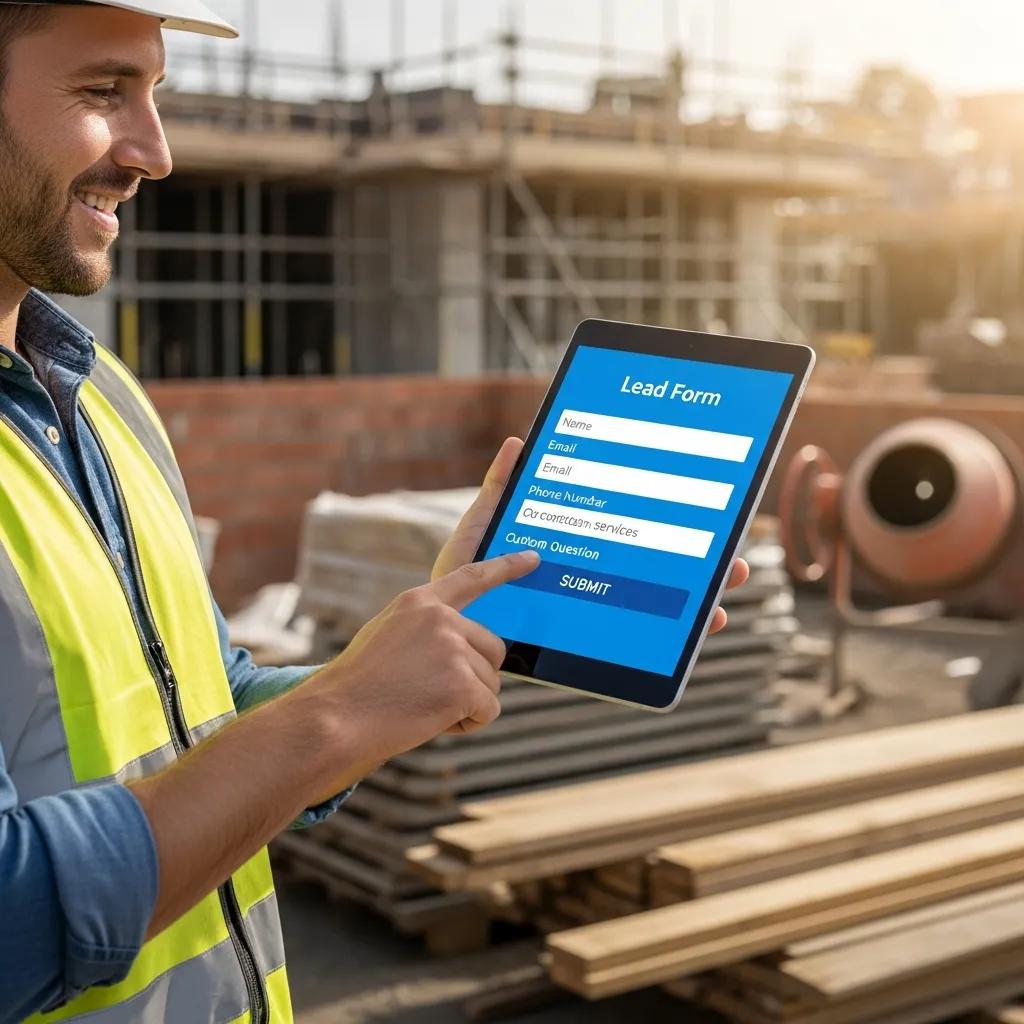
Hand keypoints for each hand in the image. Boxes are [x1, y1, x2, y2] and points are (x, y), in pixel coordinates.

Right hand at [308, 549, 539, 765]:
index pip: (472, 577)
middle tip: (430, 692)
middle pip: (492, 649)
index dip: (506, 567)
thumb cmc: (358, 687)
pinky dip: (469, 722)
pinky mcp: (463, 683)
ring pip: (490, 682)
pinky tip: (431, 720)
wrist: (336, 718)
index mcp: (420, 602)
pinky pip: (489, 709)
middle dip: (473, 676)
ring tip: (421, 705)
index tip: (533, 558)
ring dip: (466, 703)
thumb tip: (466, 647)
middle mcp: (441, 619)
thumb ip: (427, 631)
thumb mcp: (388, 637)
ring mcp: (453, 649)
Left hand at [433, 436, 750, 634]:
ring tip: (723, 603)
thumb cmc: (461, 578)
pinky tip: (689, 641)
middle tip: (735, 563)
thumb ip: (500, 489)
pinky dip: (663, 644)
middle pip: (655, 577)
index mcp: (573, 552)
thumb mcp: (481, 529)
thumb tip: (518, 443)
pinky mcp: (576, 645)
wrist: (441, 629)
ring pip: (653, 616)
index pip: (632, 541)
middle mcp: (587, 585)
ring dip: (697, 610)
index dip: (670, 534)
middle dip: (700, 571)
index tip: (707, 520)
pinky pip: (627, 647)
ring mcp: (585, 617)